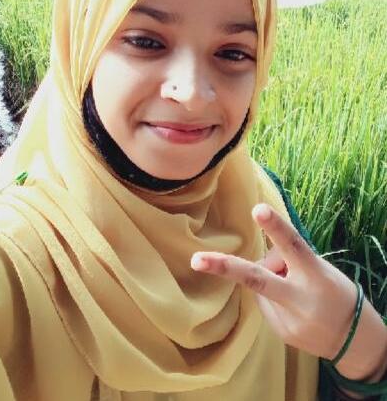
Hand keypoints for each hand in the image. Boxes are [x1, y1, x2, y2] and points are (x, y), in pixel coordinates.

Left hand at [190, 204, 386, 377]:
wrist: (354, 340)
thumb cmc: (333, 291)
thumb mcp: (319, 270)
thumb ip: (289, 262)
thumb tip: (261, 260)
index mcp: (314, 273)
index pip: (293, 244)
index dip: (275, 227)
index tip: (258, 209)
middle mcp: (300, 298)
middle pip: (257, 280)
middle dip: (224, 267)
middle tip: (196, 260)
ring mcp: (289, 319)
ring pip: (260, 289)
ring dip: (271, 282)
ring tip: (297, 291)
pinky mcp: (282, 334)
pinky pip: (266, 306)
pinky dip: (275, 301)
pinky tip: (295, 309)